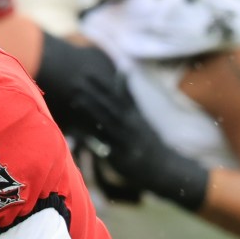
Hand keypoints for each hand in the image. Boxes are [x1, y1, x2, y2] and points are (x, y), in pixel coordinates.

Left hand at [34, 36, 208, 211]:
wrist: (163, 166)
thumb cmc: (147, 140)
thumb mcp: (140, 115)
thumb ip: (129, 96)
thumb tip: (122, 72)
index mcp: (134, 115)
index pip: (117, 95)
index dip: (103, 84)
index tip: (88, 72)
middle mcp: (131, 125)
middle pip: (110, 106)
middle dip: (94, 93)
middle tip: (78, 81)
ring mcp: (126, 140)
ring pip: (106, 122)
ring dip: (91, 111)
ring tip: (76, 99)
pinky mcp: (121, 156)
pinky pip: (105, 145)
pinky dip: (94, 138)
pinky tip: (80, 131)